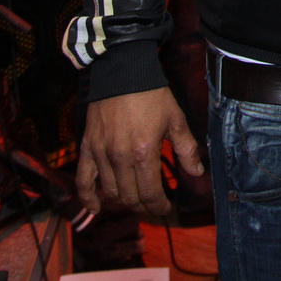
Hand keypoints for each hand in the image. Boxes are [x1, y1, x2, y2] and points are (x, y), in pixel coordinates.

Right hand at [77, 86, 202, 214]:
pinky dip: (88, 198)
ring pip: (111, 192)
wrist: (123, 72)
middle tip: (152, 205)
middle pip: (130, 197)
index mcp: (144, 153)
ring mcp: (101, 154)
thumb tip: (197, 173)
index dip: (158, 206)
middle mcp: (120, 158)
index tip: (165, 207)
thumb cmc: (152, 95)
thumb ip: (186, 149)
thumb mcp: (176, 120)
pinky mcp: (87, 147)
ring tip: (134, 200)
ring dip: (123, 201)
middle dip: (143, 206)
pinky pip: (83, 180)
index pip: (150, 193)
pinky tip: (96, 209)